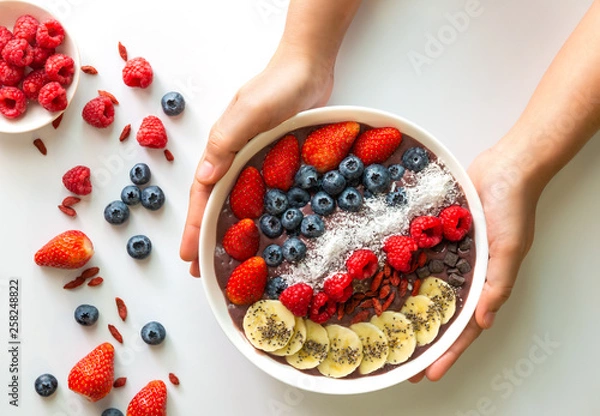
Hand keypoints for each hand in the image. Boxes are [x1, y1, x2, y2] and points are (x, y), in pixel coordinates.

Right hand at [180, 48, 333, 276]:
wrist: (307, 66)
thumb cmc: (278, 85)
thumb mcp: (250, 111)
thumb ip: (227, 141)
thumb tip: (204, 178)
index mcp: (221, 147)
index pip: (202, 194)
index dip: (195, 226)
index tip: (189, 256)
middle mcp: (233, 154)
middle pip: (215, 201)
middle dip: (206, 234)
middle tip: (202, 268)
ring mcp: (253, 156)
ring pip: (236, 199)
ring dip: (228, 226)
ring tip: (227, 256)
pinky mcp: (274, 156)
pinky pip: (259, 191)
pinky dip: (256, 212)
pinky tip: (264, 227)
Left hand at [410, 143, 541, 381]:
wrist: (504, 166)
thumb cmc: (513, 206)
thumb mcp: (510, 247)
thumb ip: (498, 284)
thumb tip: (484, 322)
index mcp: (486, 283)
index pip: (465, 327)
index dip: (448, 352)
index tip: (427, 374)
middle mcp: (466, 275)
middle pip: (441, 315)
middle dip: (423, 340)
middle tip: (399, 362)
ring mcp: (450, 258)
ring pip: (427, 292)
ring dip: (410, 312)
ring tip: (387, 331)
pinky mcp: (437, 239)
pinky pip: (419, 262)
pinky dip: (406, 275)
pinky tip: (384, 285)